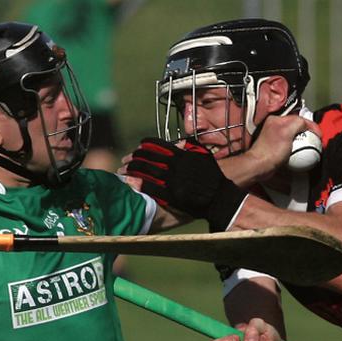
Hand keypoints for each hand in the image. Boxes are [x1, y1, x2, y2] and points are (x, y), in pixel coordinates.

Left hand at [124, 137, 247, 230]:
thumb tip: (180, 142)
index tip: (137, 147)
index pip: (158, 145)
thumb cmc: (212, 176)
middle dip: (134, 158)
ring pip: (147, 172)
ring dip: (132, 171)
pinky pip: (152, 188)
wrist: (219, 197)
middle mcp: (175, 166)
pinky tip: (130, 183)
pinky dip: (139, 185)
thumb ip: (191, 147)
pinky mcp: (172, 195)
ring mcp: (173, 181)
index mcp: (181, 155)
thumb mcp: (204, 156)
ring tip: (122, 171)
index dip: (144, 145)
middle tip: (125, 160)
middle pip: (148, 159)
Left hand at [248, 115, 321, 177]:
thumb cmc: (271, 151)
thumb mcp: (287, 132)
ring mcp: (276, 136)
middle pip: (298, 126)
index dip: (312, 125)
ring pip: (295, 135)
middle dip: (308, 132)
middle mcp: (276, 126)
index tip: (318, 135)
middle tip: (316, 140)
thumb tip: (306, 124)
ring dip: (304, 140)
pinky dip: (298, 147)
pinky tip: (301, 153)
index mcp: (277, 119)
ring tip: (311, 146)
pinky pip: (291, 144)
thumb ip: (297, 123)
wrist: (260, 166)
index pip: (300, 118)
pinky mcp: (276, 147)